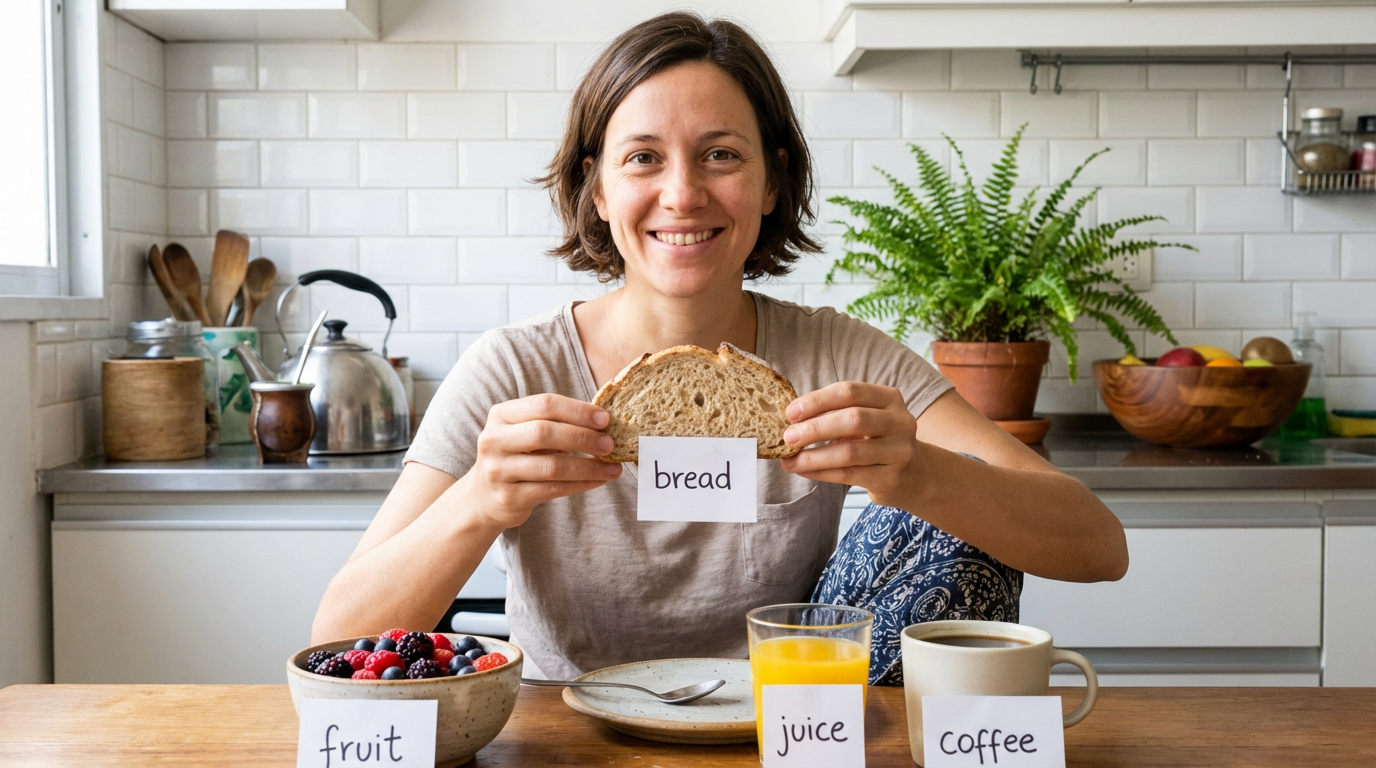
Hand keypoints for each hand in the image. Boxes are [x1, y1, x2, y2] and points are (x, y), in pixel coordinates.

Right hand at [461, 393, 621, 530]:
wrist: (483, 497)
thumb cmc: (516, 457)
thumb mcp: (524, 432)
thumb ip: (554, 423)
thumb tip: (602, 422)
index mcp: (501, 415)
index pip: (544, 404)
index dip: (577, 410)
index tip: (604, 419)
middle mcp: (494, 440)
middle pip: (544, 433)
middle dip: (583, 438)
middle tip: (609, 444)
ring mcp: (498, 471)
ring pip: (552, 466)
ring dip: (589, 467)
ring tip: (612, 467)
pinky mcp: (509, 498)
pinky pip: (553, 490)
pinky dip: (581, 484)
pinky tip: (598, 480)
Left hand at [779, 381, 919, 503]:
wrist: (914, 475)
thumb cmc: (878, 441)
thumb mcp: (866, 419)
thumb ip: (837, 414)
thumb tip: (792, 420)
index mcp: (890, 398)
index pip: (850, 392)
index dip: (817, 400)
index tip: (791, 412)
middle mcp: (900, 422)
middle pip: (853, 419)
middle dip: (815, 428)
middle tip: (788, 437)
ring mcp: (899, 452)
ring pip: (849, 452)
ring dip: (813, 457)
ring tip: (790, 461)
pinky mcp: (891, 478)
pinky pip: (848, 475)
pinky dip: (821, 473)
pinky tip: (804, 471)